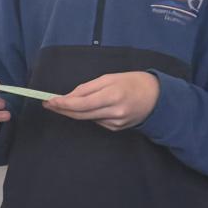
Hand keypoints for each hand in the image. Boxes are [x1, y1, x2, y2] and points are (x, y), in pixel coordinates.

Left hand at [44, 71, 159, 130]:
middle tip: (49, 104)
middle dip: (62, 109)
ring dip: (74, 112)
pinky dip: (90, 114)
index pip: (81, 103)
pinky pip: (96, 121)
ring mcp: (116, 122)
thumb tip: (68, 97)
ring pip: (87, 119)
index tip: (49, 101)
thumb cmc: (132, 82)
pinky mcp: (117, 128)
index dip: (63, 103)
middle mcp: (114, 112)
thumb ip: (87, 88)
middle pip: (80, 114)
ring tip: (66, 103)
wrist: (158, 98)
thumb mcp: (109, 78)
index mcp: (112, 95)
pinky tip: (94, 107)